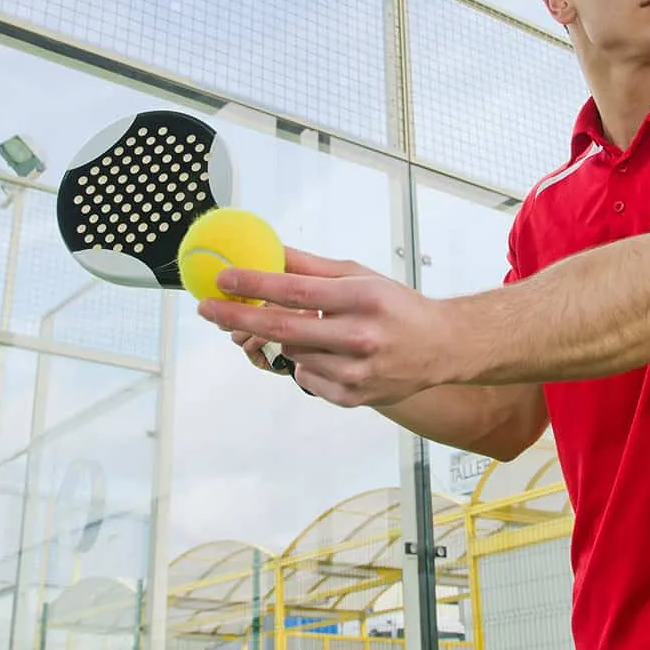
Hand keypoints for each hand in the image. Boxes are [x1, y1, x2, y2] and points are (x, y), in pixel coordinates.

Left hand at [197, 247, 457, 406]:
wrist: (441, 346)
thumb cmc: (397, 306)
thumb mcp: (360, 276)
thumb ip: (312, 267)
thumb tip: (269, 252)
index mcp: (363, 299)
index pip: (296, 291)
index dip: (254, 285)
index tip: (223, 278)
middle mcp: (360, 337)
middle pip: (284, 329)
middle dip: (239, 316)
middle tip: (208, 307)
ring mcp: (357, 373)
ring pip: (292, 354)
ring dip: (286, 338)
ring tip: (310, 327)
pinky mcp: (354, 397)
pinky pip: (307, 377)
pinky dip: (307, 362)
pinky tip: (329, 352)